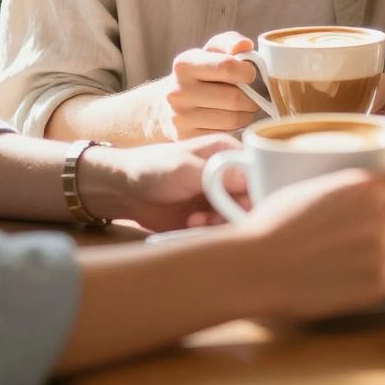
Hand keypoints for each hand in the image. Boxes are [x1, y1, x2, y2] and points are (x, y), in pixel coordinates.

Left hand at [82, 135, 243, 231]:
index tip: (242, 204)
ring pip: (240, 216)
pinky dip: (211, 231)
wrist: (125, 191)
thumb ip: (217, 175)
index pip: (260, 171)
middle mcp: (230, 174)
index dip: (257, 189)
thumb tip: (251, 179)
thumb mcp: (184, 169)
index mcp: (229, 152)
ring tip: (197, 221)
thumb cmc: (152, 168)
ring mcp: (221, 196)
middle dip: (237, 211)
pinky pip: (223, 229)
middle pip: (253, 197)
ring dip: (222, 223)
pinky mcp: (210, 216)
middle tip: (216, 216)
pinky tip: (192, 225)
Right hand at [136, 32, 263, 140]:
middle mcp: (178, 91)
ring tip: (244, 106)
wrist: (164, 105)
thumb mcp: (209, 51)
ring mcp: (180, 117)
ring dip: (247, 114)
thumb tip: (245, 45)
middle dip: (253, 97)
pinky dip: (235, 128)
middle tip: (254, 94)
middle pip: (235, 97)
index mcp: (185, 64)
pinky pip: (225, 134)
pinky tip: (229, 119)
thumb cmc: (198, 74)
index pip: (227, 67)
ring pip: (233, 119)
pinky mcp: (186, 138)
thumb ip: (229, 42)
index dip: (248, 71)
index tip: (251, 74)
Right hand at [240, 168, 384, 321]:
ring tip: (352, 256)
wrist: (254, 267)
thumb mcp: (315, 186)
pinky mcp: (376, 287)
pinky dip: (378, 278)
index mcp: (366, 186)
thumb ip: (351, 189)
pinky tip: (351, 275)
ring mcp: (381, 255)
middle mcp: (380, 218)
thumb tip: (369, 191)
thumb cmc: (272, 225)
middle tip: (368, 232)